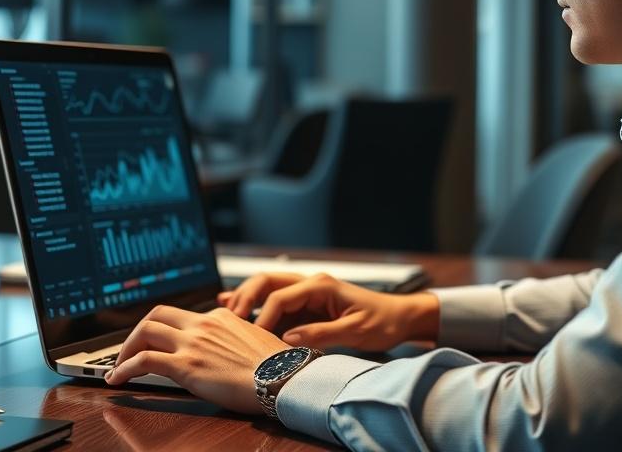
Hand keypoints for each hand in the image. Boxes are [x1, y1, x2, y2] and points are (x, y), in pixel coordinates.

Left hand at [104, 305, 287, 414]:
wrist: (283, 376)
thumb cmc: (277, 365)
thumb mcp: (256, 340)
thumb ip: (237, 338)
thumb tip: (231, 349)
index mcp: (221, 316)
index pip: (184, 316)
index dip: (166, 330)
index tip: (159, 343)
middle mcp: (204, 324)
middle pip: (157, 314)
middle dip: (139, 331)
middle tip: (131, 349)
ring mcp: (193, 343)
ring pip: (145, 331)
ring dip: (126, 348)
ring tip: (119, 366)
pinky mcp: (186, 365)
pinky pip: (144, 360)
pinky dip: (125, 368)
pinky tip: (118, 379)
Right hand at [222, 272, 439, 350]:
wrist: (399, 317)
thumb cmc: (381, 322)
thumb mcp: (355, 332)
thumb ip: (321, 334)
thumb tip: (287, 340)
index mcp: (321, 285)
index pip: (280, 296)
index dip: (263, 316)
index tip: (254, 338)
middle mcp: (310, 283)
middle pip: (267, 282)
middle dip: (245, 297)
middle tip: (229, 319)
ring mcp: (306, 293)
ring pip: (267, 288)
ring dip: (245, 298)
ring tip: (223, 312)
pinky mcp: (306, 305)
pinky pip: (275, 301)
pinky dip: (254, 303)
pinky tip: (232, 305)